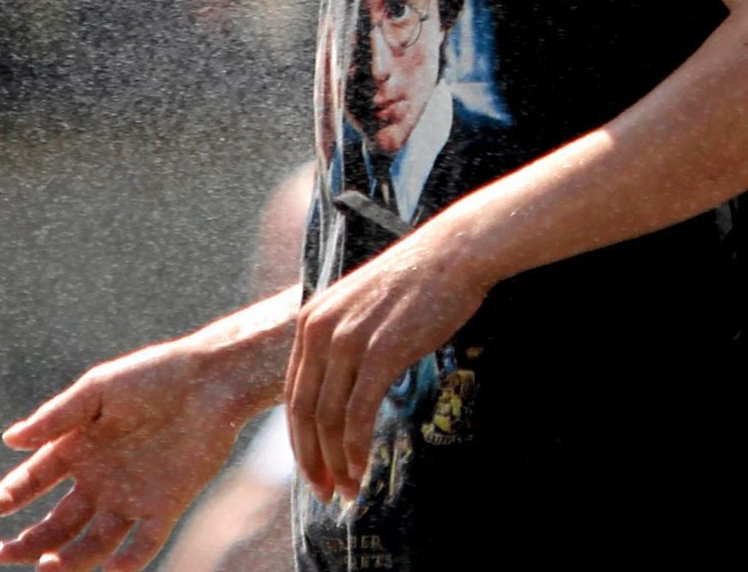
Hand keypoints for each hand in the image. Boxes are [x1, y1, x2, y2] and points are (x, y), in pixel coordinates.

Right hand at [0, 313, 280, 570]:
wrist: (210, 380)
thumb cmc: (152, 376)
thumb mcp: (99, 389)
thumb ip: (58, 416)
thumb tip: (10, 439)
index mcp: (78, 448)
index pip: (35, 480)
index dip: (12, 494)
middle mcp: (98, 480)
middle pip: (57, 523)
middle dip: (29, 541)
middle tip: (4, 553)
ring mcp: (129, 498)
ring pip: (92, 543)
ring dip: (69, 560)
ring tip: (47, 566)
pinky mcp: (164, 508)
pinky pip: (142, 545)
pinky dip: (127, 563)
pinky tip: (110, 569)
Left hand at [285, 225, 497, 503]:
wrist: (453, 254)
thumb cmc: (416, 284)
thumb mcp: (362, 309)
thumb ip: (344, 344)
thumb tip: (343, 395)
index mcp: (310, 321)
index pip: (294, 394)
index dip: (301, 440)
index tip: (313, 470)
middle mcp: (320, 330)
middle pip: (304, 412)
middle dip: (312, 461)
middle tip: (325, 493)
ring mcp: (349, 340)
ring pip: (329, 418)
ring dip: (337, 462)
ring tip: (348, 489)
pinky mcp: (381, 351)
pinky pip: (358, 413)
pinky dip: (357, 448)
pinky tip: (362, 469)